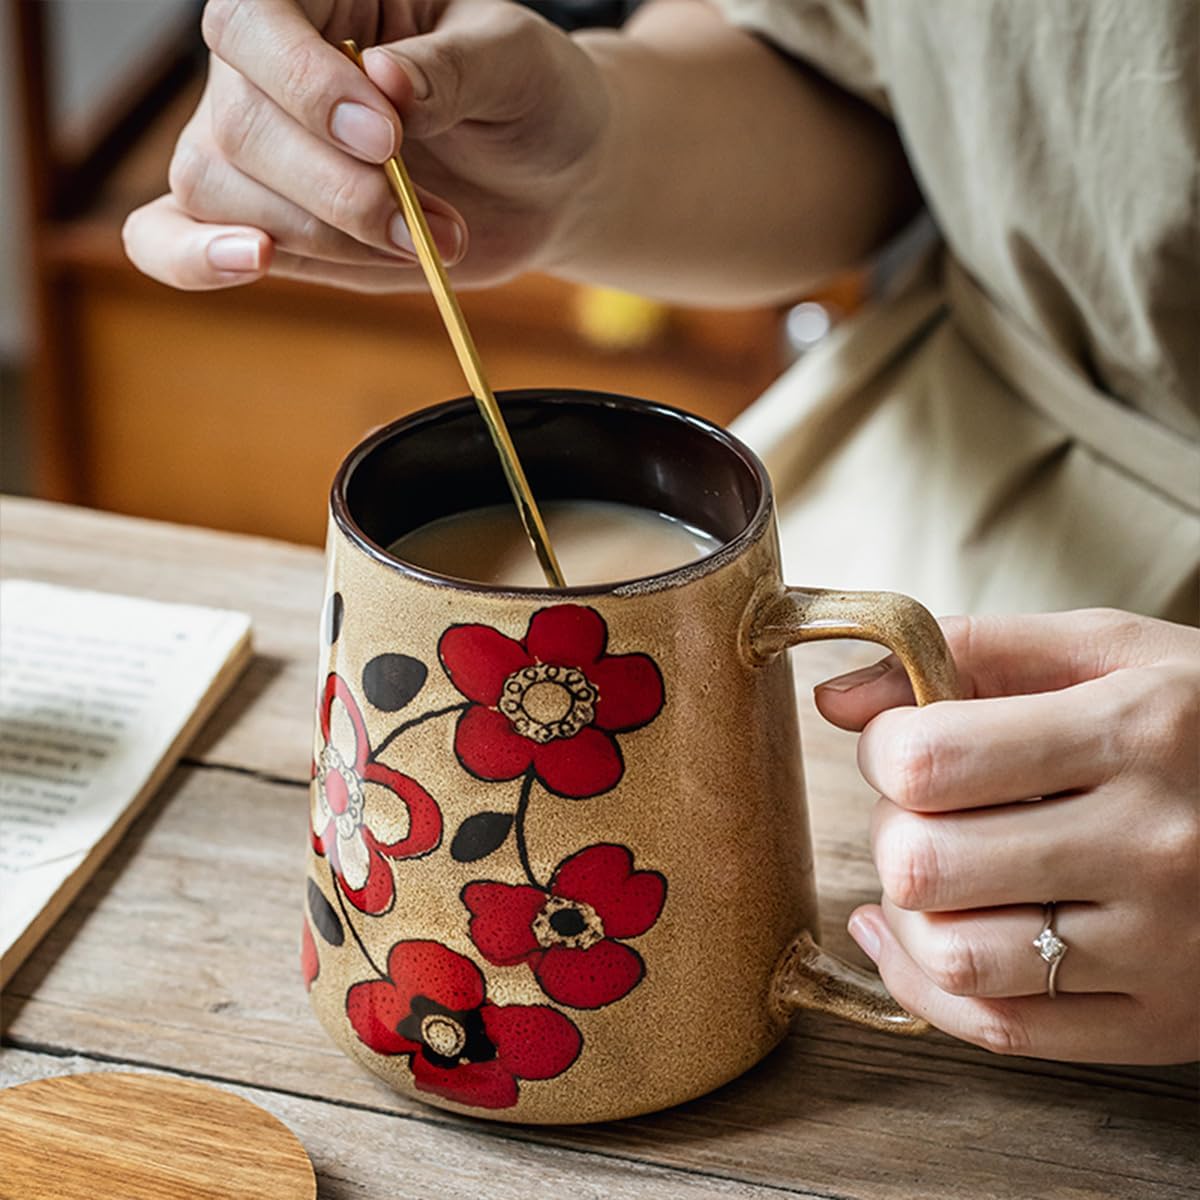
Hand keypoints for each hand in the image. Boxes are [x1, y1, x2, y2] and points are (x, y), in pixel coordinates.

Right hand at [122, 0, 607, 290]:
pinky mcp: (265, 223)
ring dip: (327, 237)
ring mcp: (258, 151)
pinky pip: (170, 235)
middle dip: (337, 192)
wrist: (548, 179)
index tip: (389, 138)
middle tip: (428, 218)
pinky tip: (249, 263)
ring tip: (426, 242)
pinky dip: (191, 259)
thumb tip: (385, 81)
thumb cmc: (530, 100)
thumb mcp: (516, 63)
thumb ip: (455, 68)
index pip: (253, 22)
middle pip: (237, 126)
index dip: (307, 87)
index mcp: (318, 0)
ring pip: (221, 190)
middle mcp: (267, 71)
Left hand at [815, 608, 1198, 1064]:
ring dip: (908, 909)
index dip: (883, 748)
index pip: (927, 761)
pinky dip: (925, 983)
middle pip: (923, 863)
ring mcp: (1162, 948)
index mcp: (1136, 732)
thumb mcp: (1109, 649)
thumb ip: (969, 649)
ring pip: (951, 955)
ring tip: (937, 866)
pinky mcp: (1161, 1022)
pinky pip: (998, 1029)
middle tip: (925, 808)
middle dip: (892, 828)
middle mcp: (1153, 846)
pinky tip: (915, 935)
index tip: (903, 743)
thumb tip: (835, 698)